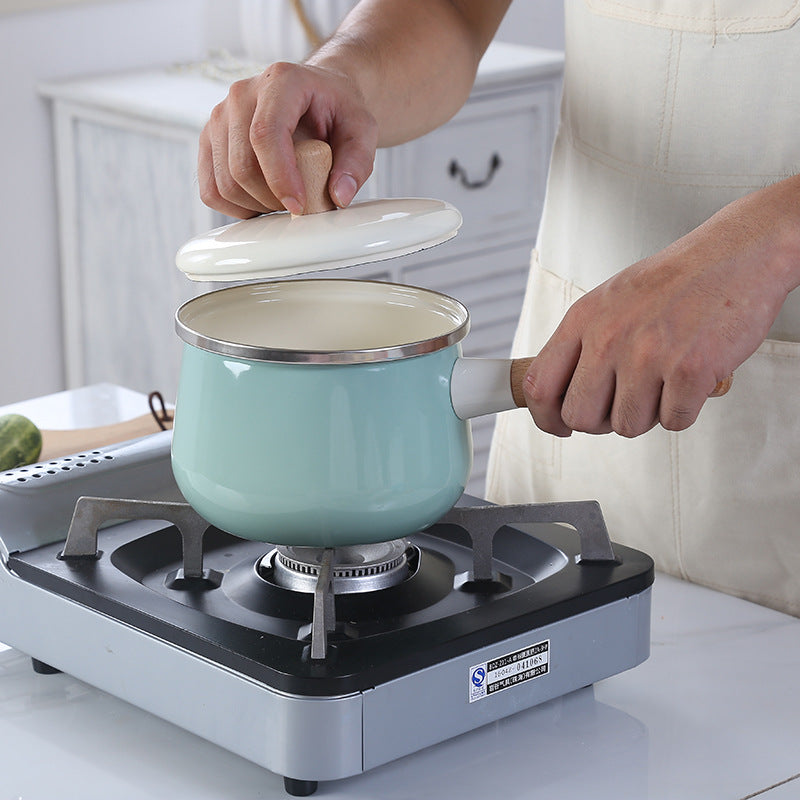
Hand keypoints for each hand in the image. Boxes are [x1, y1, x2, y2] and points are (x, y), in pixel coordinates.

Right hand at [198, 62, 377, 218]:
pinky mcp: (209, 140)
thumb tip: (339, 196)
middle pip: (242, 166)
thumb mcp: (362, 130)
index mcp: (280, 82)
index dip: (280, 177)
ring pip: (225, 183)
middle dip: (272, 198)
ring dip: (256, 205)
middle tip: (300, 202)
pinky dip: (236, 207)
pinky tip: (260, 201)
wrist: (317, 96)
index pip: (266, 133)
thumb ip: (357, 163)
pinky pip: (211, 189)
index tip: (299, 206)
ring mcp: (219, 117)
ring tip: (283, 197)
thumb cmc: (337, 110)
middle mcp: (242, 94)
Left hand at [522, 179, 799, 436]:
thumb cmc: (676, 280)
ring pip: (628, 426)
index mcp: (583, 320)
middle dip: (602, 421)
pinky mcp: (690, 371)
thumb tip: (562, 392)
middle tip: (624, 403)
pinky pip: (674, 421)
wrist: (737, 254)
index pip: (539, 386)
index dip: (546, 417)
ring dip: (648, 414)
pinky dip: (685, 410)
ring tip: (663, 382)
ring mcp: (648, 355)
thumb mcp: (610, 301)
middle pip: (580, 417)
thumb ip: (582, 343)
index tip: (558, 426)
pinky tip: (690, 381)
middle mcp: (609, 338)